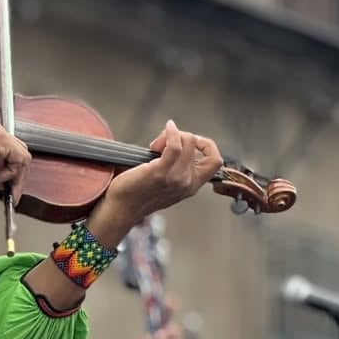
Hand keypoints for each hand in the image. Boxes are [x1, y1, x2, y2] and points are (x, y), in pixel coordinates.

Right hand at [0, 121, 30, 196]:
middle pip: (18, 154)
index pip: (8, 154)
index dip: (9, 173)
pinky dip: (13, 173)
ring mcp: (0, 134)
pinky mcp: (2, 140)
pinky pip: (19, 159)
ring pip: (21, 156)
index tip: (7, 189)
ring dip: (15, 176)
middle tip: (12, 193)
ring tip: (4, 188)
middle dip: (17, 176)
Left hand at [103, 120, 221, 224]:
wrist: (121, 208)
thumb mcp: (167, 183)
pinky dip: (171, 132)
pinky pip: (174, 145)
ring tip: (156, 144)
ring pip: (187, 142)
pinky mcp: (160, 172)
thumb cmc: (138, 193)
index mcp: (191, 186)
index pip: (216, 162)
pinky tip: (166, 129)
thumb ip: (178, 168)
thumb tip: (176, 140)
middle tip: (161, 144)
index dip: (207, 145)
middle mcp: (187, 183)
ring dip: (172, 135)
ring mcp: (175, 178)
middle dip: (180, 136)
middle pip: (195, 145)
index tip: (191, 141)